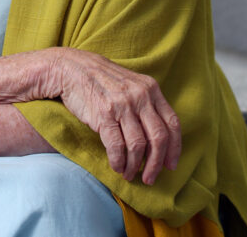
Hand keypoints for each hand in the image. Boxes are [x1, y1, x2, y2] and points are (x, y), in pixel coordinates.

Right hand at [50, 49, 181, 185]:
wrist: (71, 68)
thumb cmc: (102, 81)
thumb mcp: (132, 85)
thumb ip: (147, 105)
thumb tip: (159, 140)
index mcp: (151, 89)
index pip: (172, 123)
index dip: (174, 148)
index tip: (171, 165)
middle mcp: (140, 96)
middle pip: (159, 138)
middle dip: (156, 164)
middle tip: (150, 178)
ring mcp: (122, 105)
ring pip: (138, 145)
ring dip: (134, 166)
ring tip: (129, 174)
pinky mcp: (104, 114)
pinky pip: (117, 146)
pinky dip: (118, 162)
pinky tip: (116, 167)